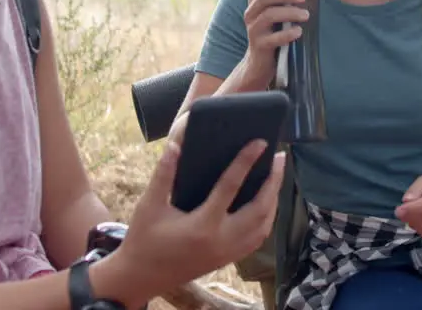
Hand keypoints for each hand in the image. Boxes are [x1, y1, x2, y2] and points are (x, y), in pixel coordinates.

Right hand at [105, 139, 285, 305]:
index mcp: (203, 225)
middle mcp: (221, 240)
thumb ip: (163, 174)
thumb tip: (175, 145)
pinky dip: (266, 219)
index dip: (246, 161)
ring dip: (273, 200)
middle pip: (260, 208)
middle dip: (274, 181)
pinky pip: (257, 238)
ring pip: (264, 225)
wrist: (141, 277)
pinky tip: (266, 205)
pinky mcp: (228, 259)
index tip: (259, 143)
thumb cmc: (143, 239)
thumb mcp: (149, 205)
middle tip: (280, 158)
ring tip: (276, 177)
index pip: (231, 186)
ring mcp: (228, 252)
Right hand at [240, 0, 307, 86]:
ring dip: (289, 13)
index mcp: (257, 1)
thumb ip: (286, 0)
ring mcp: (254, 29)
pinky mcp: (259, 45)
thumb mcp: (276, 14)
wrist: (259, 65)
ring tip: (305, 15)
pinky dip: (287, 34)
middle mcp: (252, 12)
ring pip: (269, 15)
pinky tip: (298, 32)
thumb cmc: (272, 34)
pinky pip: (273, 38)